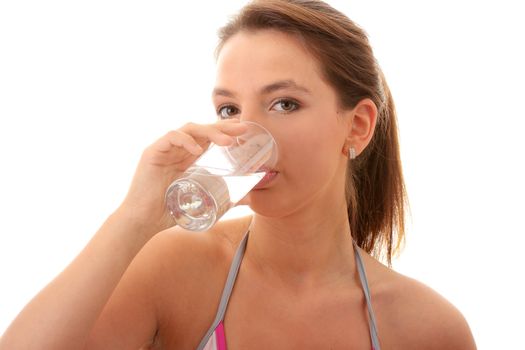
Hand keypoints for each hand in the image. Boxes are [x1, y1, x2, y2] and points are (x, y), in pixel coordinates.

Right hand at [117, 119, 247, 236]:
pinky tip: (198, 150)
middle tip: (242, 129)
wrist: (143, 222)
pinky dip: (186, 141)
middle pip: (201, 129)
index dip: (225, 131)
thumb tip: (250, 199)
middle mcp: (176, 150)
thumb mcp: (203, 202)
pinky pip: (171, 137)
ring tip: (226, 142)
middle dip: (222, 127)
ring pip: (188, 129)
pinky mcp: (152, 153)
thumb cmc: (169, 213)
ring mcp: (164, 150)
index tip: (244, 130)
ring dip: (209, 132)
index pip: (208, 137)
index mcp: (187, 158)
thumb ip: (225, 198)